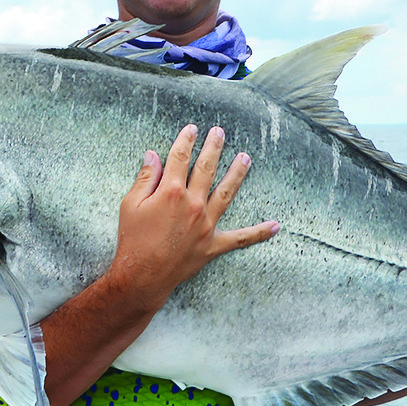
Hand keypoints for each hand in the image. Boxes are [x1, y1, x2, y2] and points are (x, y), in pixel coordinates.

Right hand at [37, 124, 277, 405]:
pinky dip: (259, 233)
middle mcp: (193, 204)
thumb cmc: (133, 240)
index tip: (192, 129)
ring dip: (237, 173)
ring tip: (245, 158)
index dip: (186, 140)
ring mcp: (206, 224)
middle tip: (220, 132)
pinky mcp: (213, 244)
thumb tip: (152, 155)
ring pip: (227, 193)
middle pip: (206, 168)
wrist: (141, 276)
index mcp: (171, 191)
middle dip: (214, 147)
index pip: (181, 158)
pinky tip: (275, 226)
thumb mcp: (131, 204)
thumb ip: (145, 178)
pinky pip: (240, 238)